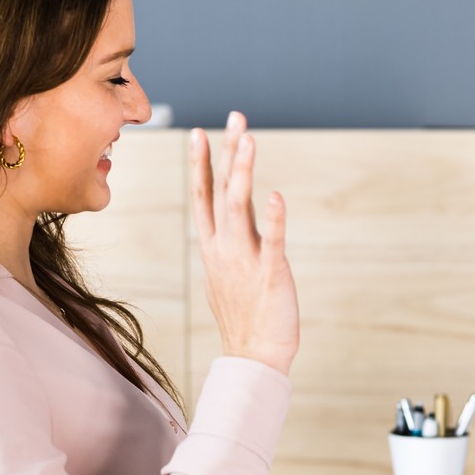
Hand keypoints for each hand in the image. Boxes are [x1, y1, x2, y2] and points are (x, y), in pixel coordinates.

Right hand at [191, 111, 297, 373]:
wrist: (253, 356)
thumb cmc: (243, 317)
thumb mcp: (225, 275)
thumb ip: (226, 246)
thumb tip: (223, 229)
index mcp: (212, 247)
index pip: (202, 197)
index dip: (201, 164)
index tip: (199, 134)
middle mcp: (223, 248)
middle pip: (221, 191)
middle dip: (227, 152)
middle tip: (236, 118)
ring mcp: (244, 260)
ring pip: (239, 207)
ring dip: (243, 172)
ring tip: (249, 140)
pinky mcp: (269, 275)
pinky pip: (270, 242)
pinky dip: (273, 218)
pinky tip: (275, 196)